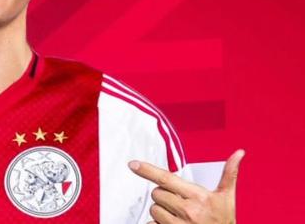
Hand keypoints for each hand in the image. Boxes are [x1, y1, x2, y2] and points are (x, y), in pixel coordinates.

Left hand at [128, 149, 244, 223]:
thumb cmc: (224, 221)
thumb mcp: (227, 198)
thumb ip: (229, 174)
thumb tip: (238, 154)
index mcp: (199, 197)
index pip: (166, 178)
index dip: (147, 170)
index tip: (133, 165)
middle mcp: (187, 211)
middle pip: (157, 193)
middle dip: (164, 194)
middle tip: (178, 200)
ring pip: (154, 209)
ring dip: (161, 210)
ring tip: (177, 215)